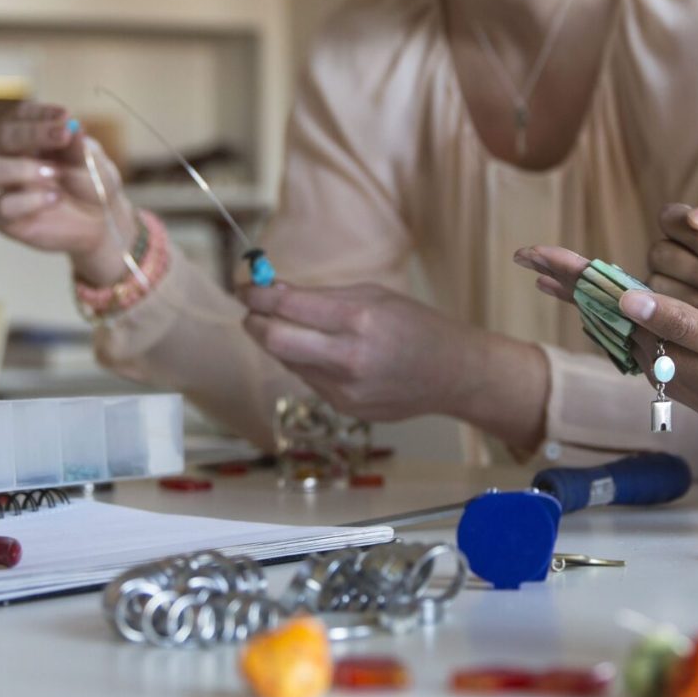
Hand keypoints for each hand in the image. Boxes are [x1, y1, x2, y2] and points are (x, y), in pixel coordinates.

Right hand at [0, 102, 134, 283]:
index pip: (21, 115)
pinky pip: (4, 206)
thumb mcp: (91, 161)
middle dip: (31, 134)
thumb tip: (73, 128)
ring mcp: (1, 187)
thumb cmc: (89, 181)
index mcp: (27, 135)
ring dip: (22, 167)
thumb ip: (80, 147)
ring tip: (55, 172)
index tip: (66, 115)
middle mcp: (6, 157)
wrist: (98, 219)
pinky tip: (55, 198)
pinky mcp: (4, 217)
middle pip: (2, 136)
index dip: (40, 113)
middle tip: (63, 136)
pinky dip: (31, 200)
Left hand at [240, 281, 546, 446]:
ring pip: (289, 363)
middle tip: (250, 311)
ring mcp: (346, 390)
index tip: (245, 287)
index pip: (288, 307)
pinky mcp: (345, 409)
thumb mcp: (373, 296)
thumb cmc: (415, 325)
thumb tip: (272, 293)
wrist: (452, 374)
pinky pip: (310, 381)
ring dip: (280, 342)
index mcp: (359, 320)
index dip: (258, 296)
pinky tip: (325, 353)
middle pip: (276, 342)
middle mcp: (349, 358)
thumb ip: (322, 297)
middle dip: (254, 323)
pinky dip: (306, 362)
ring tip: (292, 327)